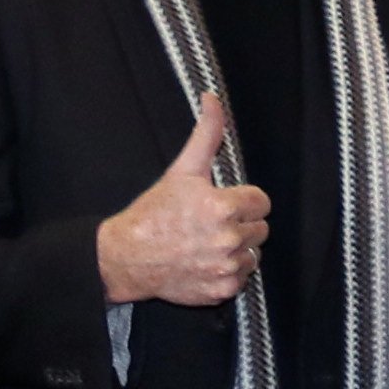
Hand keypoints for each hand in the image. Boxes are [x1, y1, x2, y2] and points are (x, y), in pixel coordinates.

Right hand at [99, 94, 270, 308]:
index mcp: (223, 208)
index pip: (261, 202)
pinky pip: (242, 278)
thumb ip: (206, 134)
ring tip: (208, 242)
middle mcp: (229, 240)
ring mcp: (226, 268)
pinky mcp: (222, 290)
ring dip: (237, 249)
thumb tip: (213, 99)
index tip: (225, 203)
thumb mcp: (182, 170)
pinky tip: (206, 262)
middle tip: (213, 223)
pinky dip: (228, 272)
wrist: (127, 257)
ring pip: (253, 254)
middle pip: (260, 229)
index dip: (244, 201)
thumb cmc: (154, 213)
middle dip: (241, 224)